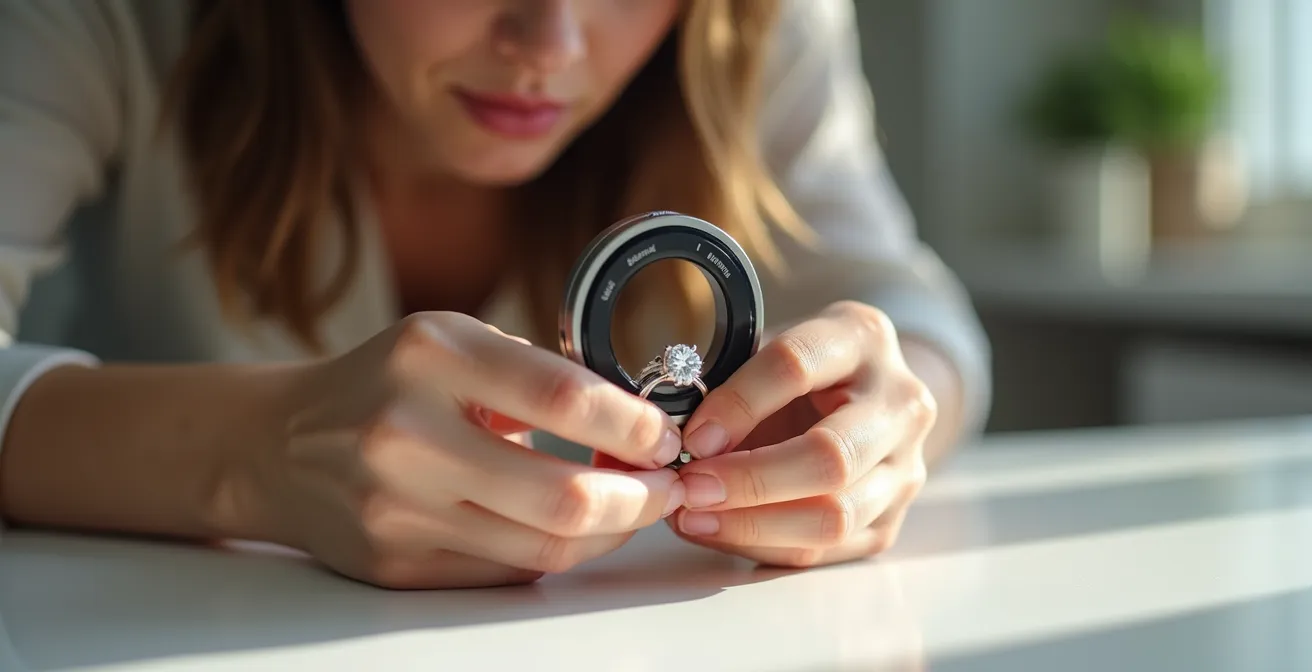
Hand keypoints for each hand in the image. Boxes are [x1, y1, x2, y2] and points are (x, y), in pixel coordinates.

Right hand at [233, 312, 686, 588]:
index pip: (564, 399)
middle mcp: (405, 435)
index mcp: (428, 357)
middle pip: (564, 496)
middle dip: (641, 499)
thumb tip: (639, 425)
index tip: (664, 436)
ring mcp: (395, 510)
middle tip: (668, 488)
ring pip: (543, 549)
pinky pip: (504, 573)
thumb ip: (538, 375)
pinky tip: (572, 528)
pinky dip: (554, 553)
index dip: (635, 425)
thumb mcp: (452, 340)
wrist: (278, 444)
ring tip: (631, 509)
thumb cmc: (385, 382)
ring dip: (608, 533)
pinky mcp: (394, 566)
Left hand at [668, 301, 935, 566]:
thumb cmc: (799, 369)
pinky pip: (824, 552)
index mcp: (863, 338)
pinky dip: (762, 546)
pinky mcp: (889, 521)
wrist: (864, 393)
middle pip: (830, 457)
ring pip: (834, 515)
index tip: (691, 436)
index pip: (797, 366)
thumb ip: (725, 383)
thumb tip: (660, 440)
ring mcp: (905, 468)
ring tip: (693, 516)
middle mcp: (900, 404)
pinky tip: (718, 530)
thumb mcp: (767, 350)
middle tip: (690, 488)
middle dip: (749, 480)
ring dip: (751, 524)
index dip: (738, 403)